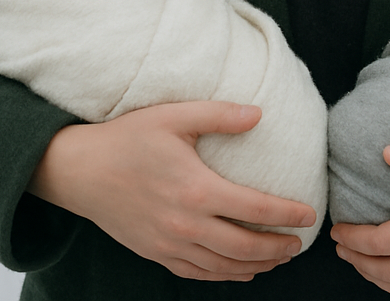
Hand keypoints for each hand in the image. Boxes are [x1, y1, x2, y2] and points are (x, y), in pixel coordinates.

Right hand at [28, 101, 316, 280]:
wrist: (80, 170)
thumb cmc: (128, 138)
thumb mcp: (174, 116)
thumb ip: (219, 114)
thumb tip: (259, 114)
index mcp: (196, 190)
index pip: (254, 209)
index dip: (286, 214)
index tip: (309, 215)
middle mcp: (185, 225)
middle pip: (244, 247)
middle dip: (277, 248)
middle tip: (300, 244)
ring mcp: (169, 244)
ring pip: (223, 266)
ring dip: (256, 265)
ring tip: (279, 258)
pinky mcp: (155, 253)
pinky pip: (197, 274)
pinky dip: (224, 275)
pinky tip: (240, 271)